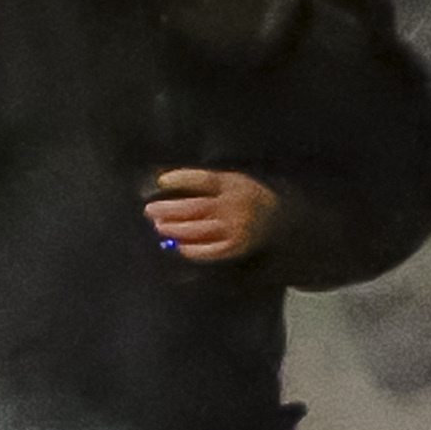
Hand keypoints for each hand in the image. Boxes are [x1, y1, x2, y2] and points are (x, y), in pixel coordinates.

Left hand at [145, 169, 276, 262]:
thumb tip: (168, 186)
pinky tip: (178, 246)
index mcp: (233, 184)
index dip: (180, 179)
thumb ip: (206, 182)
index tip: (161, 181)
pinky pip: (210, 250)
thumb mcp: (233, 179)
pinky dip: (192, 249)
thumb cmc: (247, 195)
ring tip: (159, 226)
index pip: (202, 179)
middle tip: (150, 210)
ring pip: (198, 230)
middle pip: (195, 208)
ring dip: (175, 229)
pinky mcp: (236, 246)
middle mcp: (234, 206)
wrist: (280, 216)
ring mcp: (236, 228)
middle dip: (168, 209)